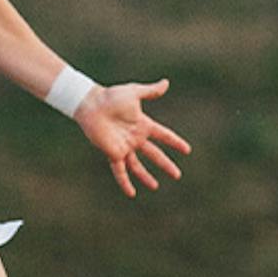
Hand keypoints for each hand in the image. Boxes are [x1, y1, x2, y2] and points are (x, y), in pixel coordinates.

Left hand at [74, 78, 191, 195]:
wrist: (91, 104)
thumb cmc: (111, 96)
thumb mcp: (134, 93)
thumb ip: (150, 91)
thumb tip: (166, 83)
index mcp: (142, 125)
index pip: (163, 136)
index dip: (175, 142)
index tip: (187, 150)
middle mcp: (135, 138)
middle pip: (154, 154)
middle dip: (166, 164)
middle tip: (177, 175)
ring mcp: (124, 147)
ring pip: (137, 166)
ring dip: (146, 176)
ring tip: (155, 186)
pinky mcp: (113, 153)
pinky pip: (120, 170)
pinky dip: (125, 182)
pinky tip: (131, 193)